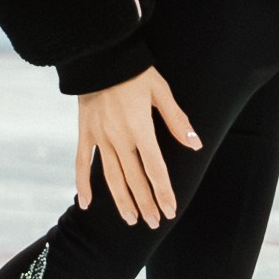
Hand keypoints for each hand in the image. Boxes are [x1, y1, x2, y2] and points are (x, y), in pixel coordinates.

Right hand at [74, 67, 201, 229]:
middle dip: (145, 203)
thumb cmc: (135, 71)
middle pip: (134, 178)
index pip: (155, 169)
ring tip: (130, 220)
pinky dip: (83, 184)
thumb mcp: (161, 91)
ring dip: (121, 201)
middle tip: (153, 223)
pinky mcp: (85, 133)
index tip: (170, 211)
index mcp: (140, 129)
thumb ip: (177, 120)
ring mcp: (100, 137)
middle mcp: (119, 138)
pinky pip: (83, 163)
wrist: (99, 55)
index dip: (163, 192)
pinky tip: (86, 204)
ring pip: (111, 177)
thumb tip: (195, 144)